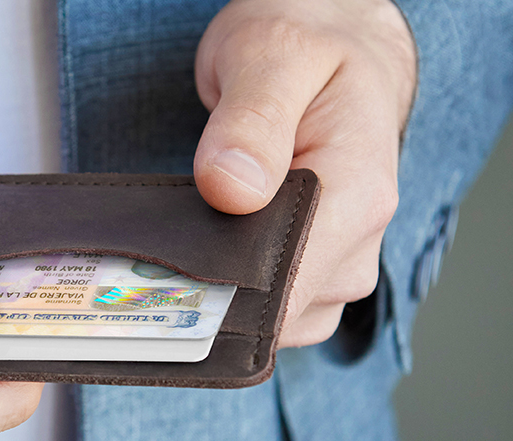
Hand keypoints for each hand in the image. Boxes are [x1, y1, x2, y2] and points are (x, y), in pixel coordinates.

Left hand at [193, 0, 416, 346]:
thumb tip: (230, 188)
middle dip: (215, 298)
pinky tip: (200, 260)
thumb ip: (252, 121)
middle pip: (278, 313)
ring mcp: (342, 263)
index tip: (166, 288)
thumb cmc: (307, 47)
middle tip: (152, 266)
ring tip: (177, 250)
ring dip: (222, 298)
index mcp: (358, 192)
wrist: (336, 48)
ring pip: (274, 322)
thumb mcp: (271, 55)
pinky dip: (234, 293)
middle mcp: (360, 241)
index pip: (292, 284)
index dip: (227, 297)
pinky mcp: (318, 271)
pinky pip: (274, 309)